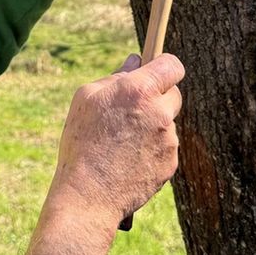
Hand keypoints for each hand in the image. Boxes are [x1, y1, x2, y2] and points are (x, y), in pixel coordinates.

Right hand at [22, 54, 184, 254]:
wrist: (88, 194)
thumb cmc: (82, 141)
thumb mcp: (87, 99)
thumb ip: (115, 76)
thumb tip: (136, 61)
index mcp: (139, 91)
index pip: (172, 65)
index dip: (165, 66)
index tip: (156, 71)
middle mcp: (160, 113)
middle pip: (174, 94)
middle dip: (158, 98)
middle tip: (133, 111)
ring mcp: (168, 140)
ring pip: (167, 123)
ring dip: (153, 127)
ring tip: (123, 143)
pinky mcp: (170, 163)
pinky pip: (166, 148)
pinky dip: (153, 150)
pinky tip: (129, 159)